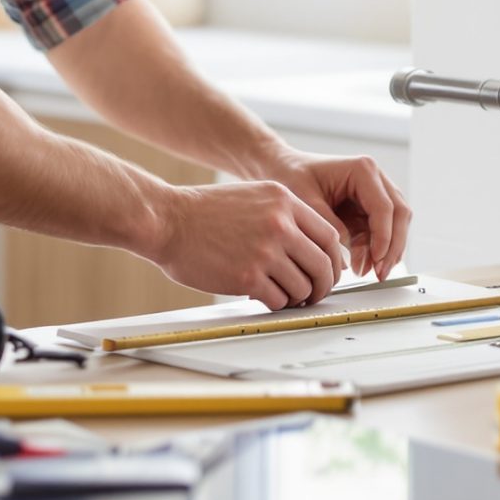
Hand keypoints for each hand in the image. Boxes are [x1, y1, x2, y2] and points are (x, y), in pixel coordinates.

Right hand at [148, 179, 349, 309]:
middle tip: (315, 293)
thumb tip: (309, 245)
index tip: (327, 270)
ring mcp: (265, 251)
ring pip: (303, 286)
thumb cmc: (203, 211)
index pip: (329, 235)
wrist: (167, 220)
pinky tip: (265, 297)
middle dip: (323, 285)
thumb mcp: (253, 196)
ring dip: (297, 297)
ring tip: (284, 295)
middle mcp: (280, 224)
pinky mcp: (248, 276)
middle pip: (323, 264)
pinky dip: (276, 304)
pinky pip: (279, 299)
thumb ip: (283, 214)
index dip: (332, 259)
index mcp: (284, 201)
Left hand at [255, 149, 411, 280]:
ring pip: (395, 225)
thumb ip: (329, 227)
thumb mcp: (305, 201)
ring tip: (371, 273)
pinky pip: (381, 231)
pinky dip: (376, 249)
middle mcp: (374, 179)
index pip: (384, 207)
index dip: (384, 237)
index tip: (375, 260)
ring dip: (387, 250)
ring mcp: (374, 193)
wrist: (280, 168)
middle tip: (380, 273)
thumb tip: (349, 259)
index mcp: (362, 170)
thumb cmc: (290, 176)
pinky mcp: (368, 209)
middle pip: (399, 215)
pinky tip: (365, 266)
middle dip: (392, 246)